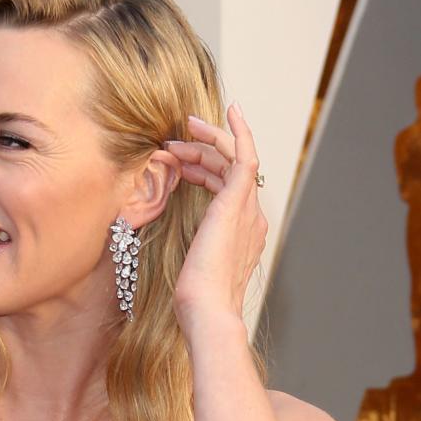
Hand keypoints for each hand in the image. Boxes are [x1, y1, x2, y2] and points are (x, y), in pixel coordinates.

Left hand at [164, 103, 267, 334]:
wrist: (207, 309)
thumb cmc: (193, 296)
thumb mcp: (187, 265)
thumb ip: (187, 246)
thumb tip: (169, 239)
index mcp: (242, 232)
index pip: (227, 188)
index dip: (207, 168)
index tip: (185, 159)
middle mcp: (251, 218)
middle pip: (230, 171)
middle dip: (202, 152)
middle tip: (174, 143)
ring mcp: (247, 209)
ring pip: (234, 160)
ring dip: (206, 143)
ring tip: (178, 136)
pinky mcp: (238, 202)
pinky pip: (244, 156)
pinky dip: (238, 132)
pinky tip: (229, 111)